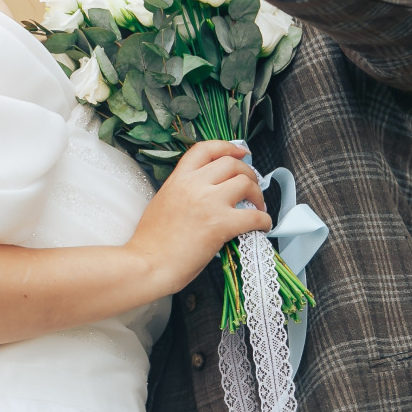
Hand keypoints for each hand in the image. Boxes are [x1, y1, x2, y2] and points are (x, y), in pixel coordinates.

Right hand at [125, 141, 272, 296]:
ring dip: (257, 194)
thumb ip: (182, 192)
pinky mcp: (221, 224)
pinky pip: (254, 216)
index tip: (240, 152)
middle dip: (248, 173)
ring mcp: (208, 203)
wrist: (148, 263)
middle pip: (232, 164)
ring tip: (257, 206)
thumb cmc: (151, 242)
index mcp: (177, 179)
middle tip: (252, 186)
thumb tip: (205, 195)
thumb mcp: (162, 203)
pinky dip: (264, 220)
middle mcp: (194, 185)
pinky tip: (262, 226)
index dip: (227, 147)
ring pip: (245, 183)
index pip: (205, 149)